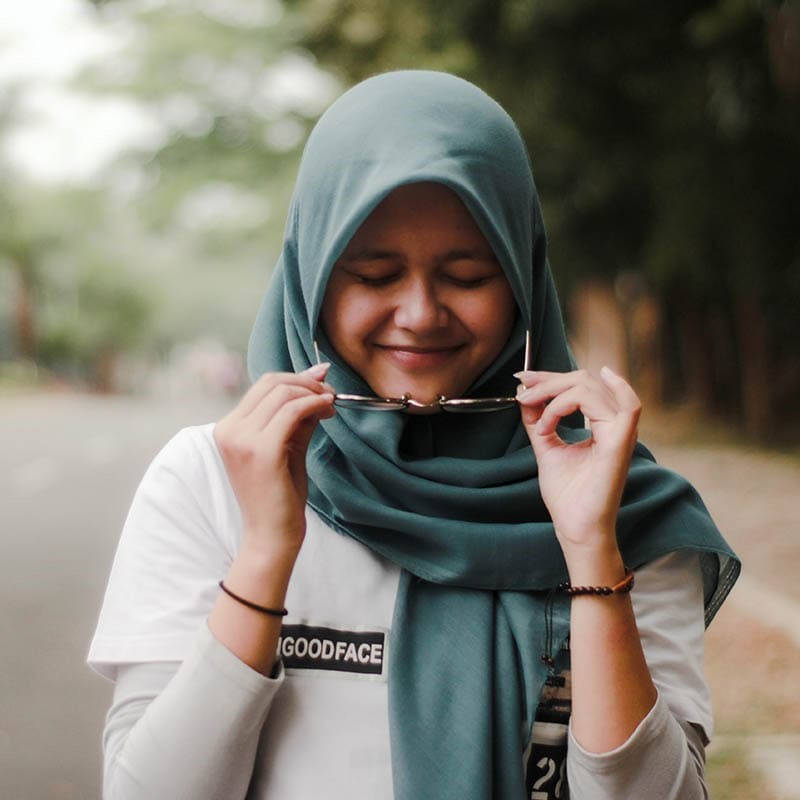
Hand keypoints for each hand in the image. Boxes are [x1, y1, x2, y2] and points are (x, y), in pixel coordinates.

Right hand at [213, 363, 335, 558]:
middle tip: (331, 395)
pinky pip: (293, 411)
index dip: (297, 378)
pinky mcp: (262, 450)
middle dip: (307, 383)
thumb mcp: (288, 445)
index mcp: (228, 427)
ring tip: (331, 406)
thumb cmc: (280, 494)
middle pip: (272, 382)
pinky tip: (328, 412)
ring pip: (283, 393)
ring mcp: (242, 439)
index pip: (263, 385)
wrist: (271, 535)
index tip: (323, 383)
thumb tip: (318, 377)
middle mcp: (229, 430)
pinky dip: (314, 405)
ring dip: (314, 394)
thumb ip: (298, 413)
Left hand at [516, 366, 640, 558]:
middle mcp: (615, 425)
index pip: (581, 385)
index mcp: (602, 425)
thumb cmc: (567, 496)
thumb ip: (539, 419)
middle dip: (548, 380)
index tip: (523, 380)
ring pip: (591, 388)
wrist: (574, 527)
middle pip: (585, 381)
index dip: (550, 377)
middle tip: (523, 391)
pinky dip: (595, 394)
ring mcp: (620, 433)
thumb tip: (526, 393)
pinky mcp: (620, 444)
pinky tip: (572, 394)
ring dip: (555, 392)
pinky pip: (626, 407)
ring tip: (535, 411)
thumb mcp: (547, 447)